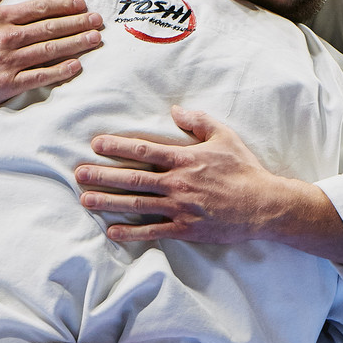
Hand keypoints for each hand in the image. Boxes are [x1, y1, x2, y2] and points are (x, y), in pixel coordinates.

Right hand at [0, 0, 103, 117]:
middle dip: (77, 23)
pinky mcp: (7, 85)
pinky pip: (39, 76)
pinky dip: (60, 71)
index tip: (81, 4)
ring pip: (49, 50)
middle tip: (98, 21)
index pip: (37, 8)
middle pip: (49, 28)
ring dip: (76, 44)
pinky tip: (76, 66)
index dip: (62, 5)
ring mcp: (7, 62)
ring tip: (95, 39)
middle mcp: (6, 38)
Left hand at [75, 106, 294, 243]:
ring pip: (137, 204)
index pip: (144, 149)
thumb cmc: (244, 169)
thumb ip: (198, 121)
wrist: (264, 205)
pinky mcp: (185, 228)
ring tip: (85, 199)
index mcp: (185, 159)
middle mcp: (178, 183)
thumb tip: (175, 110)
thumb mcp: (224, 136)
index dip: (118, 146)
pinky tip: (112, 231)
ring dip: (108, 202)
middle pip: (132, 178)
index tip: (96, 144)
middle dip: (102, 175)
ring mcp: (180, 207)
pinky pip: (153, 231)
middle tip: (78, 173)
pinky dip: (131, 232)